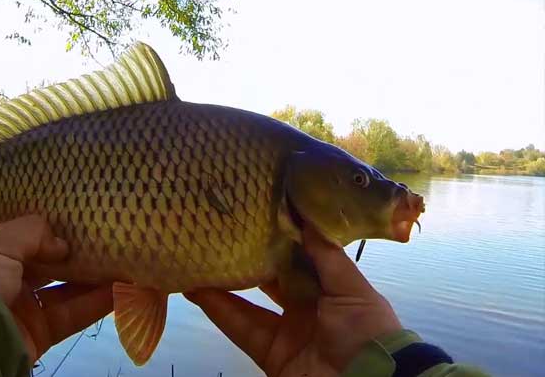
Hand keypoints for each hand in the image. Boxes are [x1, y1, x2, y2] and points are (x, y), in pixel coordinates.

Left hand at [0, 215, 112, 362]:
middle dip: (72, 251)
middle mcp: (0, 278)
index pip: (15, 236)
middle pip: (43, 262)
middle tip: (104, 235)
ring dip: (91, 277)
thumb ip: (33, 232)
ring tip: (121, 259)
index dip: (41, 227)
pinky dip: (95, 304)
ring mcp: (19, 307)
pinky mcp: (37, 333)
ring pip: (62, 289)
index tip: (71, 214)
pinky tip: (120, 289)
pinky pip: (70, 315)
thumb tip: (62, 244)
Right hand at [185, 227, 401, 376]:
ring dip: (225, 282)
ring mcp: (286, 331)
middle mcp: (307, 306)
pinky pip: (240, 328)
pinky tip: (198, 289)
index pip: (300, 257)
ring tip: (200, 256)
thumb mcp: (352, 289)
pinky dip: (219, 310)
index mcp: (331, 288)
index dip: (279, 237)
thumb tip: (303, 214)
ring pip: (249, 302)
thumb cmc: (366, 331)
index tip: (257, 212)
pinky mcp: (269, 353)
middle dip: (248, 257)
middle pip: (270, 278)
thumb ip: (325, 255)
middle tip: (222, 230)